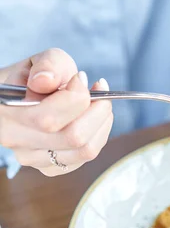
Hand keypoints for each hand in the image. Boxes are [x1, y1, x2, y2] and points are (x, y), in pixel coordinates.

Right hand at [0, 48, 112, 174]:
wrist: (24, 96)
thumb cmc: (35, 77)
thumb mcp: (42, 60)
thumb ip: (48, 65)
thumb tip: (46, 81)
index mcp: (7, 112)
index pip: (49, 119)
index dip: (77, 96)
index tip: (82, 78)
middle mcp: (16, 140)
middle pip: (73, 137)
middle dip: (98, 109)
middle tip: (100, 90)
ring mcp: (32, 158)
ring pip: (84, 150)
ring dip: (102, 123)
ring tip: (99, 102)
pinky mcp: (49, 167)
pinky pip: (85, 157)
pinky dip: (98, 135)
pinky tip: (92, 118)